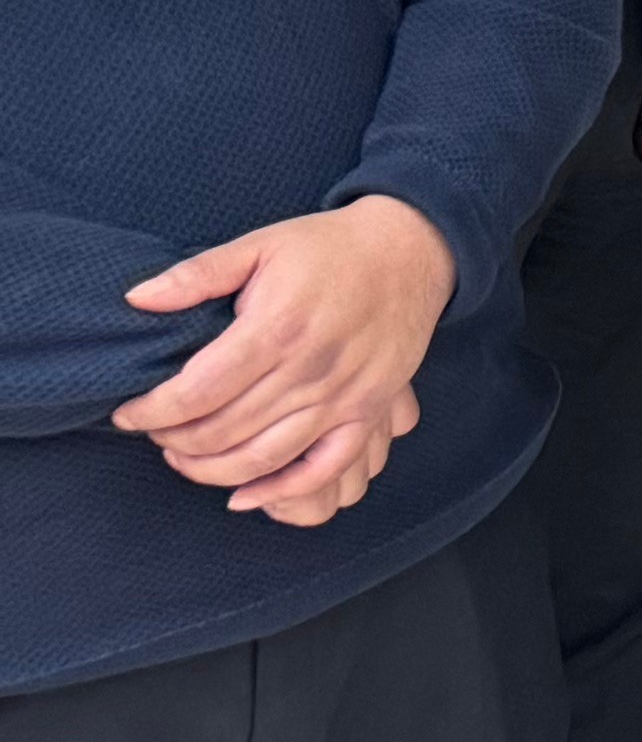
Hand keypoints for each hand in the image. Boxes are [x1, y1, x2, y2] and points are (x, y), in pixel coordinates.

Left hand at [115, 194, 452, 523]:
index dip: (151, 412)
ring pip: (263, 457)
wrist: (414, 248)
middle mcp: (310, 369)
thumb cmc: (330, 247)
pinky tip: (244, 497)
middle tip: (155, 433)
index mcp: (276, 327)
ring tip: (184, 459)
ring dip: (211, 471)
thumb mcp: (260, 245)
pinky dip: (281, 491)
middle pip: (222, 431)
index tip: (128, 414)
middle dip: (174, 441)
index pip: (195, 392)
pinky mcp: (369, 409)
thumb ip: (197, 274)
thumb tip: (136, 298)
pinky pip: (324, 467)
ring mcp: (344, 395)